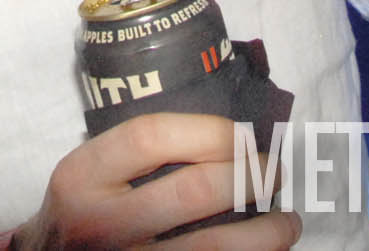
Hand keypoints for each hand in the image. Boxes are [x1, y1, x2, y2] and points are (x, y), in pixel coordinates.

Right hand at [12, 113, 299, 249]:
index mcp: (81, 177)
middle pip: (194, 190)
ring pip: (215, 247)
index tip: (241, 132)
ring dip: (266, 232)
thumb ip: (132, 155)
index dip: (209, 130)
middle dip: (250, 175)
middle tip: (275, 169)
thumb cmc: (80, 213)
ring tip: (287, 220)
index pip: (151, 136)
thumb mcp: (86, 174)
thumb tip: (225, 132)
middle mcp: (102, 224)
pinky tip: (266, 250)